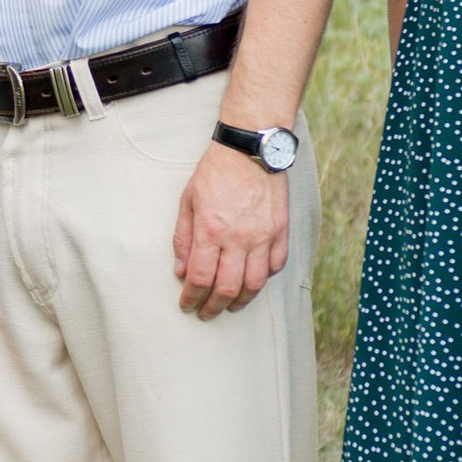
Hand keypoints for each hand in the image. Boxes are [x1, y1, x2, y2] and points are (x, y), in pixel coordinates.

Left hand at [172, 139, 288, 317]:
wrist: (250, 149)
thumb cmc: (215, 173)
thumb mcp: (188, 202)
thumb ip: (183, 239)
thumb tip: (181, 271)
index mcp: (211, 231)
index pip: (200, 279)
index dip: (191, 299)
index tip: (187, 305)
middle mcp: (238, 239)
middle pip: (227, 289)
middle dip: (213, 307)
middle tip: (206, 313)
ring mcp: (263, 236)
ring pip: (254, 284)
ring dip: (240, 301)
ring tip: (230, 305)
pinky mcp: (280, 231)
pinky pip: (276, 265)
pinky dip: (264, 279)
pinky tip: (253, 281)